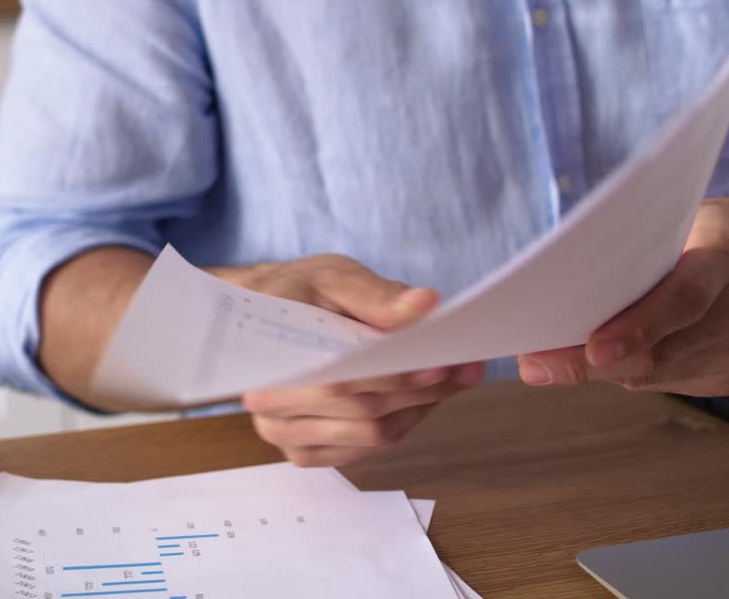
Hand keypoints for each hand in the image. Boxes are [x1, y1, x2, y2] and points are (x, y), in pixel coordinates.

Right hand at [210, 254, 485, 465]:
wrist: (260, 317)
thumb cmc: (296, 293)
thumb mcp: (332, 276)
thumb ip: (376, 294)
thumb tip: (425, 305)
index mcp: (267, 360)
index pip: (342, 382)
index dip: (397, 377)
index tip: (443, 364)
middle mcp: (269, 407)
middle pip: (362, 414)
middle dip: (422, 392)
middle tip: (468, 368)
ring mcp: (286, 436)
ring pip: (370, 437)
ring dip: (419, 409)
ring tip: (455, 378)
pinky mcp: (307, 451)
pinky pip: (367, 448)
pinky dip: (403, 423)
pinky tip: (423, 396)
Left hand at [516, 197, 728, 395]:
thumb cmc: (725, 233)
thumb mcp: (689, 217)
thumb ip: (642, 247)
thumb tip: (565, 277)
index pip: (686, 295)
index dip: (640, 326)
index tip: (594, 348)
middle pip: (662, 349)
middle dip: (589, 362)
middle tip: (535, 363)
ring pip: (655, 374)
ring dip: (599, 369)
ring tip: (548, 359)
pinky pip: (664, 383)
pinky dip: (628, 370)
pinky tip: (607, 354)